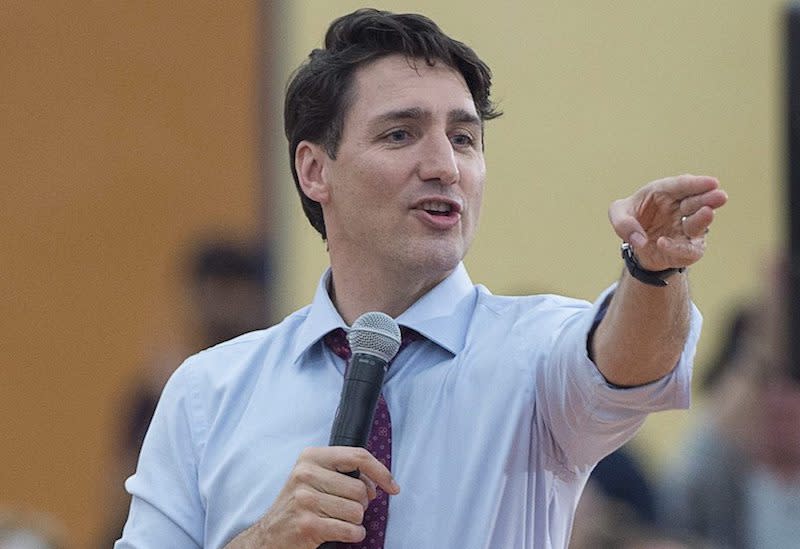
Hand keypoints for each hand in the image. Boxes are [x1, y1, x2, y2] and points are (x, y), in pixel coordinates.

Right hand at [225, 446, 399, 548]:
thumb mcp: (314, 477)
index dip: (381, 472)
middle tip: (347, 508)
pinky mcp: (308, 525)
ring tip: (339, 520)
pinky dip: (354, 535)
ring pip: (357, 511)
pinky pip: (350, 530)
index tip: (393, 487)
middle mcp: (306, 475)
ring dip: (355, 521)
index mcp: (311, 457)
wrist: (270, 535)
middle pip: (360, 489)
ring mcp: (305, 500)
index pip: (357, 456)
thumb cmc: (299, 505)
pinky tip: (342, 532)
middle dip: (362, 504)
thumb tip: (377, 483)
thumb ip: (343, 472)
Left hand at [608, 174, 727, 270]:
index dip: (696, 184)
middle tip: (720, 196)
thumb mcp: (619, 214)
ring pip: (697, 224)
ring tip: (707, 213)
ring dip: (702, 220)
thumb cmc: (632, 220)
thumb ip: (623, 222)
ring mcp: (686, 228)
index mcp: (665, 192)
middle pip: (696, 202)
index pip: (682, 185)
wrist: (638, 245)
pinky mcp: (687, 248)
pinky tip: (663, 243)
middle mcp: (680, 208)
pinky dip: (676, 247)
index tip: (712, 183)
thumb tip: (640, 240)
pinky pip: (686, 249)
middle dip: (707, 199)